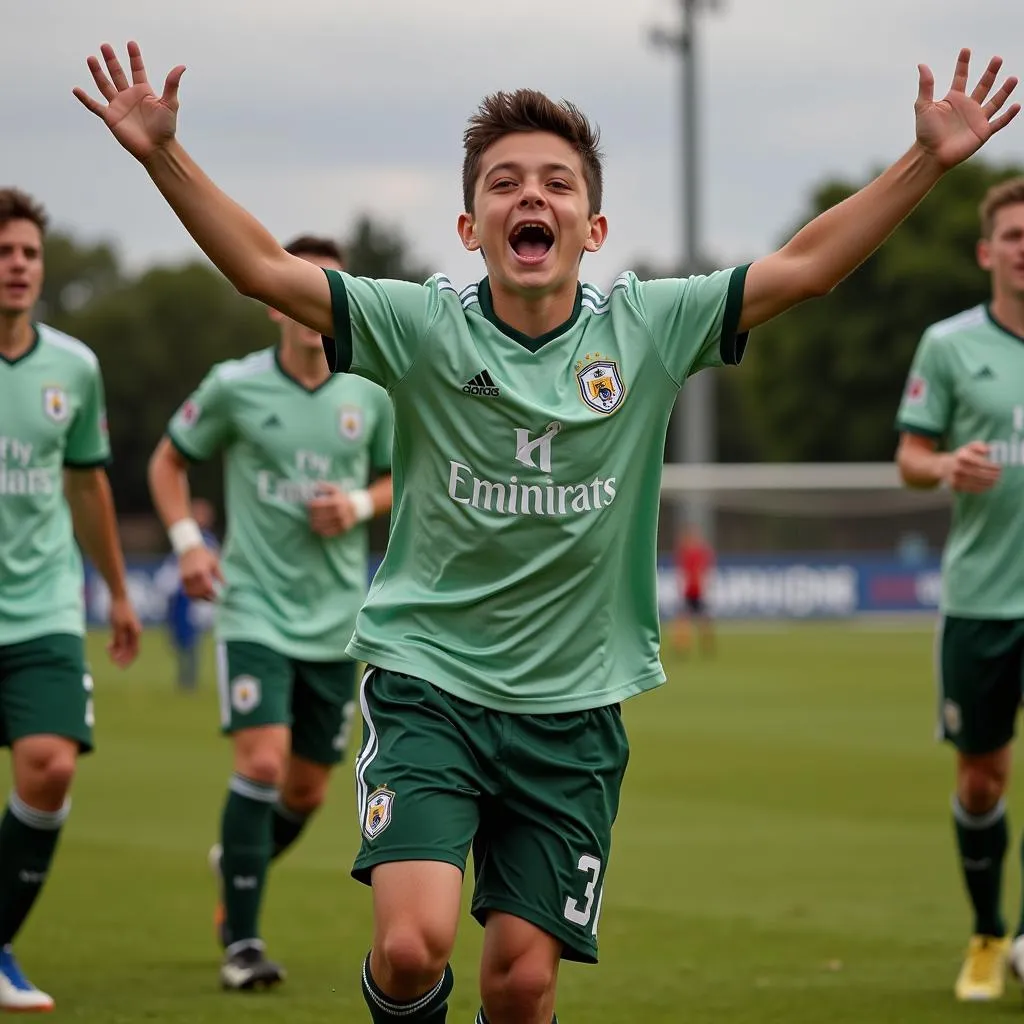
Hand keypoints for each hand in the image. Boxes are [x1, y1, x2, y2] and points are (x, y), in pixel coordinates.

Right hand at [73, 41, 185, 162]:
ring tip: (91, 58)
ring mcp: (118, 106)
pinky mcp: (111, 117)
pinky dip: (85, 99)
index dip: (134, 57)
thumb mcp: (170, 103)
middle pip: (117, 74)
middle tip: (105, 46)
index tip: (131, 43)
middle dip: (111, 60)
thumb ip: (172, 84)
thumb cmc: (165, 128)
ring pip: (105, 85)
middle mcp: (129, 96)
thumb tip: (181, 67)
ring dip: (97, 72)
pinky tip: (76, 89)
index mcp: (143, 91)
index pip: (137, 70)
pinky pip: (95, 106)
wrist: (157, 148)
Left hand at [107, 595, 140, 667]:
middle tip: (113, 663)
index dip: (128, 660)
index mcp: (136, 633)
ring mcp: (129, 630)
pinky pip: (120, 640)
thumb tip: (120, 653)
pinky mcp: (122, 627)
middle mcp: (134, 633)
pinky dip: (115, 644)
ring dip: (117, 651)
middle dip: (122, 657)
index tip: (120, 667)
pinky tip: (108, 646)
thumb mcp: (118, 626)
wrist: (118, 598)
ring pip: (124, 645)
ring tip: (108, 652)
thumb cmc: (119, 611)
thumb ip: (119, 640)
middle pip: (130, 649)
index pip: (134, 651)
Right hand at [179, 546, 224, 600]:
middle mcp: (192, 576)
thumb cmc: (205, 554)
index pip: (207, 587)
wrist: (189, 548)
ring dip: (200, 599)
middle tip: (215, 601)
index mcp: (201, 571)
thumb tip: (226, 586)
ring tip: (208, 600)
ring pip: (192, 594)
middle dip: (208, 598)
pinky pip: (186, 591)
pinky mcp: (182, 579)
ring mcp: (185, 578)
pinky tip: (200, 597)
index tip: (219, 598)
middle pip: (200, 592)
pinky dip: (193, 596)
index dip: (213, 594)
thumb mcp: (215, 562)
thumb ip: (220, 575)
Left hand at [308, 484, 357, 537]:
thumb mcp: (335, 489)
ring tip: (311, 523)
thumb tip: (314, 487)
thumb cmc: (342, 498)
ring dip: (315, 524)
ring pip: (324, 525)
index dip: (311, 505)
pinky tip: (317, 529)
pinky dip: (322, 531)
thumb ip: (325, 487)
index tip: (308, 505)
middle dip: (312, 515)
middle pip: (320, 515)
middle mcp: (340, 512)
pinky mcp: (343, 529)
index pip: (319, 504)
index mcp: (337, 501)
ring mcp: (342, 521)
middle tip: (309, 515)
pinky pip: (330, 532)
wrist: (357, 508)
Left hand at [915, 49, 1019, 170]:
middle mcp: (967, 107)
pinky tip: (1017, 105)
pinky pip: (999, 122)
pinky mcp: (983, 132)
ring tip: (1013, 78)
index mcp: (953, 99)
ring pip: (995, 101)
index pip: (961, 78)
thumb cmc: (925, 133)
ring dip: (1004, 90)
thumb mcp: (923, 106)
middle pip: (983, 85)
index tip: (966, 50)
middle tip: (997, 59)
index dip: (963, 64)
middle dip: (990, 72)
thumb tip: (921, 65)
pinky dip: (1008, 115)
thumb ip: (926, 86)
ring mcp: (977, 119)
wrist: (930, 155)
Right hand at [944, 440, 1000, 493]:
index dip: (991, 466)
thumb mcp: (969, 447)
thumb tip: (989, 450)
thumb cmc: (963, 456)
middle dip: (991, 475)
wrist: (944, 467)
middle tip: (999, 475)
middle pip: (979, 473)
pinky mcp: (955, 486)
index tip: (999, 467)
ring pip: (976, 482)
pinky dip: (982, 488)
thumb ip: (980, 446)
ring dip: (988, 482)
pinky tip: (988, 486)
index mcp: (961, 456)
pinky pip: (971, 488)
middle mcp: (957, 467)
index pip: (979, 462)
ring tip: (996, 481)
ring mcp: (955, 477)